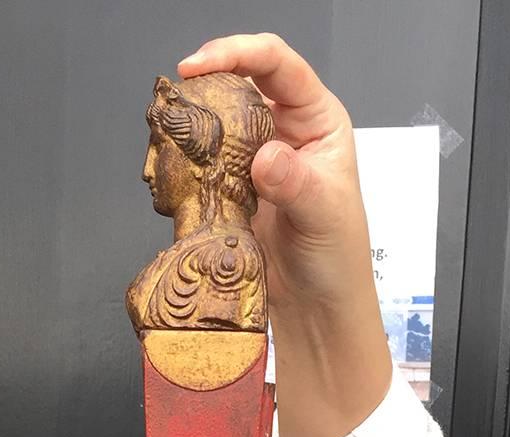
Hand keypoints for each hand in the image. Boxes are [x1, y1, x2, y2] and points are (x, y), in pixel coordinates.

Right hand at [177, 35, 391, 436]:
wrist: (317, 311)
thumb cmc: (337, 260)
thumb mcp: (325, 215)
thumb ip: (295, 182)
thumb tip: (267, 158)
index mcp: (318, 121)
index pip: (278, 64)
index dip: (238, 52)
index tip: (200, 65)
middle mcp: (285, 132)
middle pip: (239, 85)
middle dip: (207, 87)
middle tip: (178, 104)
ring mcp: (256, 162)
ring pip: (217, 125)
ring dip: (192, 129)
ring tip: (171, 139)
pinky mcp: (232, 192)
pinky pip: (204, 167)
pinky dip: (187, 167)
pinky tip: (175, 174)